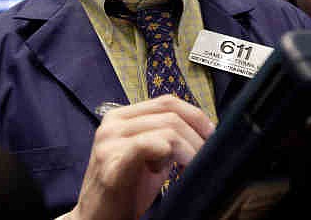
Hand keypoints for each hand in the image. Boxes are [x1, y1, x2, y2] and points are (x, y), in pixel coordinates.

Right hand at [70, 95, 214, 219]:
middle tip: (209, 157)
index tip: (212, 136)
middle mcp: (113, 123)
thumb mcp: (151, 156)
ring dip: (189, 149)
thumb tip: (205, 130)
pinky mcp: (111, 163)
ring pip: (167, 131)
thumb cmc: (127, 190)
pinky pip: (147, 145)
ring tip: (192, 168)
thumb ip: (168, 137)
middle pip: (170, 115)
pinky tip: (173, 169)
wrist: (97, 219)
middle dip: (197, 137)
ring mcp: (109, 141)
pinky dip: (169, 154)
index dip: (196, 116)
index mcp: (122, 116)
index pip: (167, 102)